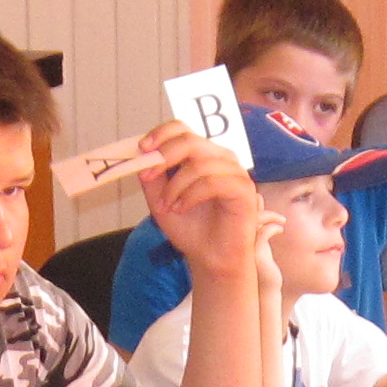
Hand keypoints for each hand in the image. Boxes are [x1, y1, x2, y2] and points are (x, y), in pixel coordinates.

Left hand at [147, 133, 264, 271]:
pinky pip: (213, 182)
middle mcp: (221, 159)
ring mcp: (235, 172)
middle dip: (164, 158)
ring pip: (199, 164)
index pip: (183, 129)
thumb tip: (142, 155)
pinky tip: (181, 208)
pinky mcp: (244, 189)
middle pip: (190, 141)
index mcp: (203, 155)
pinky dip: (191, 195)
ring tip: (168, 206)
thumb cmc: (191, 229)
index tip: (143, 148)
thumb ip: (153, 177)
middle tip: (148, 177)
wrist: (210, 258)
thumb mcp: (161, 200)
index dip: (161, 134)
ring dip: (176, 186)